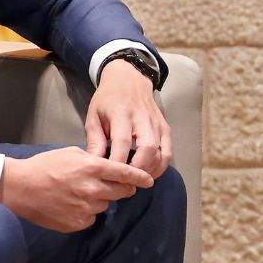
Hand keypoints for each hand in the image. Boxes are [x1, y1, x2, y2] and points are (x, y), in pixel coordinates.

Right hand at [0, 146, 151, 233]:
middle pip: (122, 192)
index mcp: (92, 168)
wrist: (20, 188)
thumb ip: (95, 161)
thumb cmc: (45, 166)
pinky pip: (91, 218)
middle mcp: (93, 189)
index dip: (140, 177)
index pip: (125, 173)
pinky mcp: (77, 223)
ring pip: (105, 205)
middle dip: (122, 188)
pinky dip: (86, 212)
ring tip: (80, 193)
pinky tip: (71, 204)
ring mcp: (86, 208)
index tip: (149, 180)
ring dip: (100, 200)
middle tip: (114, 185)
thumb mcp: (72, 153)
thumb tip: (110, 168)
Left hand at [86, 58, 171, 180]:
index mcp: (121, 113)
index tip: (109, 178)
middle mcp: (142, 118)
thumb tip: (94, 166)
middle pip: (147, 149)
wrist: (129, 79)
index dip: (117, 164)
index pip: (122, 143)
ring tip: (135, 180)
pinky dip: (161, 166)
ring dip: (149, 170)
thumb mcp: (94, 116)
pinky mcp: (165, 128)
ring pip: (160, 152)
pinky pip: (168, 152)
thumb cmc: (107, 100)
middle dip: (137, 170)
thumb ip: (94, 141)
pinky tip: (149, 173)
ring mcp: (157, 123)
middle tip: (124, 183)